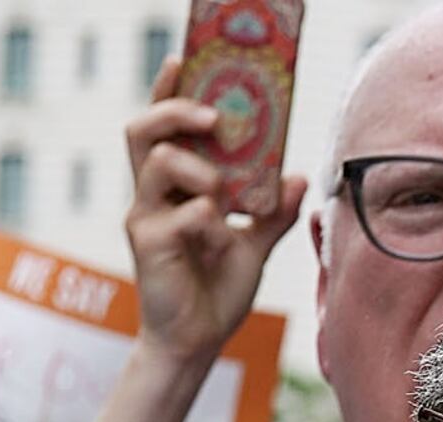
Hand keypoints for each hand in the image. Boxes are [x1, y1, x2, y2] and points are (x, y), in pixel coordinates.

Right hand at [121, 57, 302, 367]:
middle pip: (144, 129)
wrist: (198, 341)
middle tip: (217, 116)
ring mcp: (146, 216)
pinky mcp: (148, 244)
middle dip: (178, 110)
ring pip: (161, 162)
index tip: (182, 59)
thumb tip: (299, 178)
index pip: (160, 127)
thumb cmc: (217, 289)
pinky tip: (221, 242)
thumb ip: (274, 212)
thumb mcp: (256, 245)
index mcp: (173, 186)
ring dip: (204, 170)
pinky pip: (182, 212)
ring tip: (226, 199)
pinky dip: (210, 221)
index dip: (166, 91)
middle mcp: (152, 194)